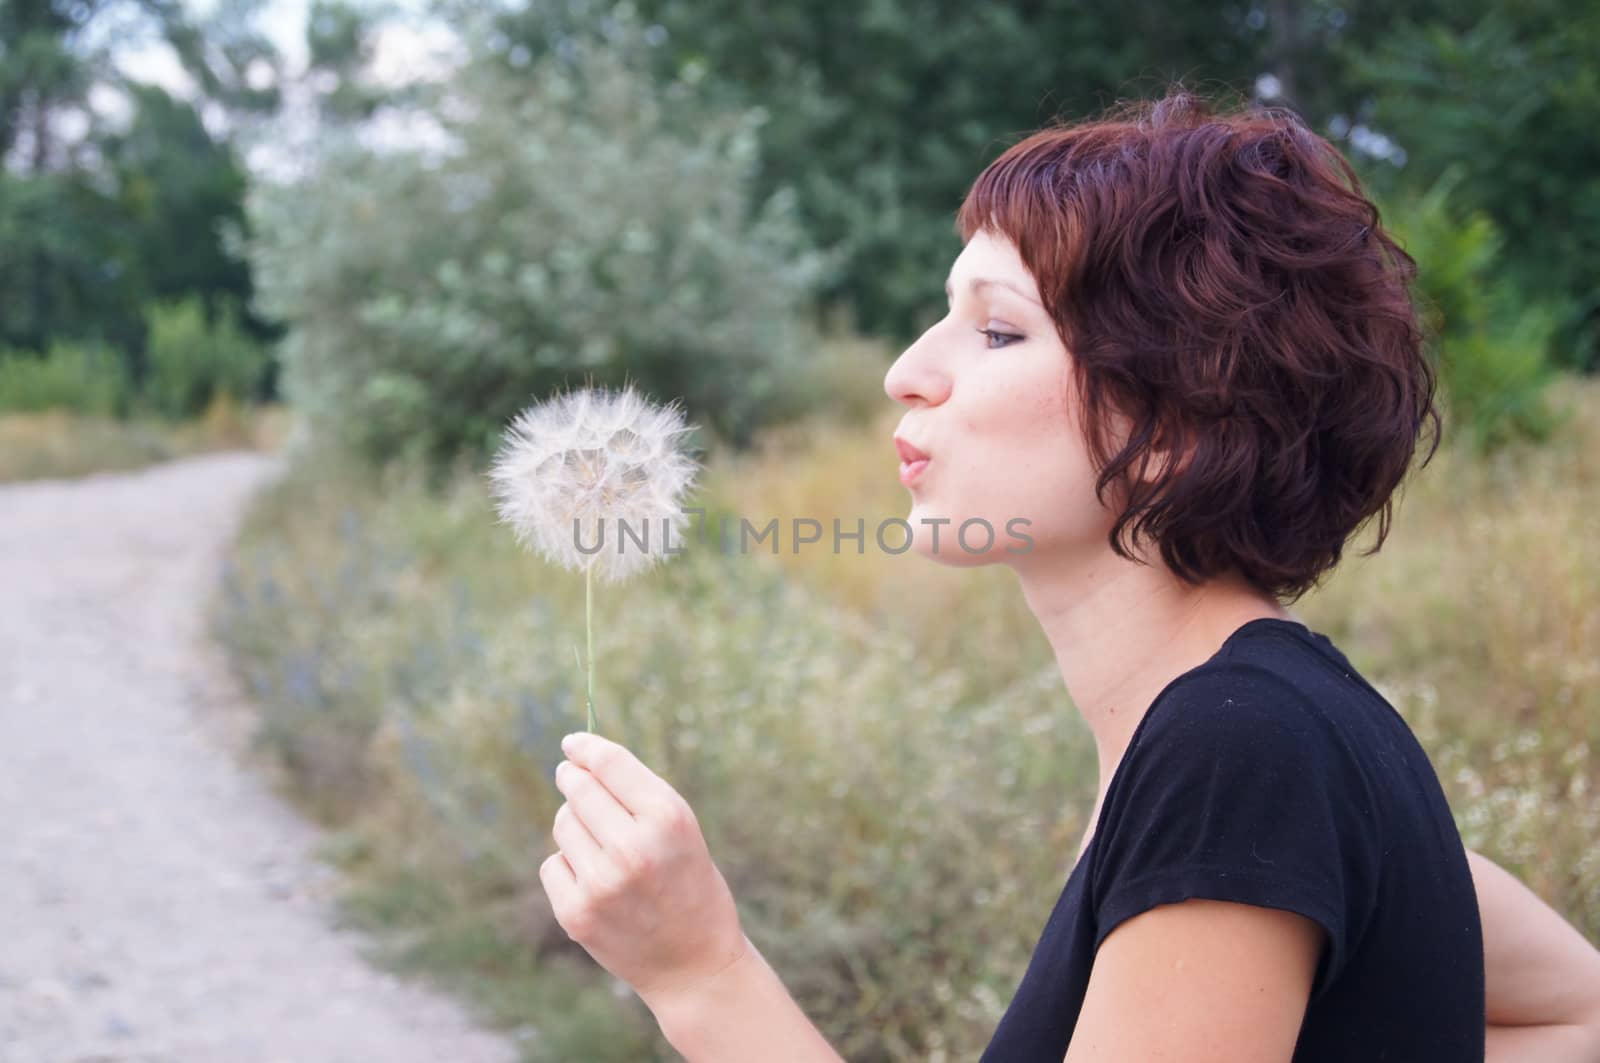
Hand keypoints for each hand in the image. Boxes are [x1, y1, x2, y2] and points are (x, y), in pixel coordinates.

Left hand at [539, 731, 748, 1007]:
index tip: (572, 743)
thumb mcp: (681, 830)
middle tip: (570, 776)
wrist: (694, 965)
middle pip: (579, 789)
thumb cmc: (690, 885)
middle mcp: (633, 847)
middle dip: (572, 778)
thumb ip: (636, 795)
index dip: (585, 747)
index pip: (610, 764)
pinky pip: (554, 863)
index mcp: (668, 818)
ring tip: (604, 847)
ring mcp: (601, 882)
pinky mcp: (576, 912)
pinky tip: (596, 882)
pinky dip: (569, 865)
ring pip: (563, 824)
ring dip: (575, 825)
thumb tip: (577, 760)